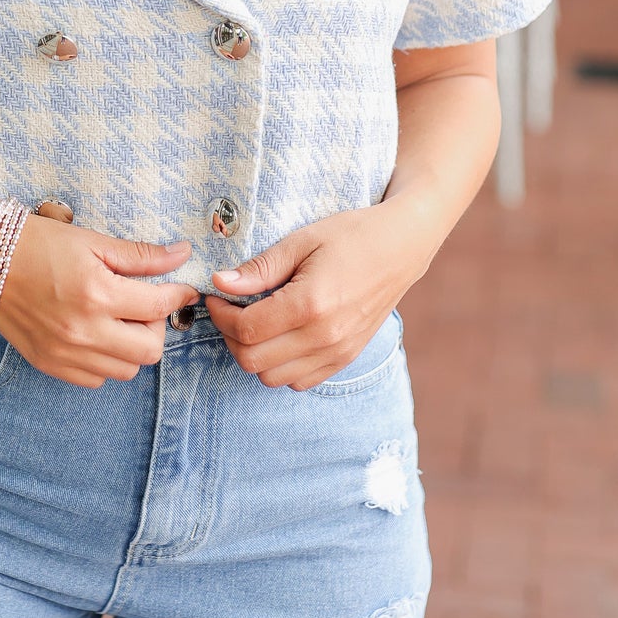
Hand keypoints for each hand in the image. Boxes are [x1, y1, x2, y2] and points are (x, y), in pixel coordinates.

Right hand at [0, 214, 201, 388]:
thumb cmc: (39, 244)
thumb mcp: (93, 241)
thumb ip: (140, 255)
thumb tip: (181, 255)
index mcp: (97, 295)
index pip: (158, 307)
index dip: (178, 295)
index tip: (181, 289)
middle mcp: (83, 331)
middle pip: (150, 350)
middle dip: (156, 326)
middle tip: (143, 305)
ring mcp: (65, 353)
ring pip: (126, 370)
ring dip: (132, 346)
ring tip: (118, 320)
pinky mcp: (50, 364)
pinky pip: (95, 379)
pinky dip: (105, 362)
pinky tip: (96, 335)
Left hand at [203, 198, 433, 391]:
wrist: (401, 247)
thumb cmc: (352, 235)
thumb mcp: (302, 241)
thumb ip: (260, 268)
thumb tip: (220, 282)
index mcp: (311, 304)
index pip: (246, 330)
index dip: (220, 315)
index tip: (216, 296)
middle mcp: (324, 337)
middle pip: (253, 361)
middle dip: (230, 336)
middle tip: (229, 309)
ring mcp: (337, 353)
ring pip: (272, 378)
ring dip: (253, 354)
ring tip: (254, 322)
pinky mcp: (345, 358)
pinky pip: (298, 382)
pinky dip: (279, 366)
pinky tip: (279, 336)